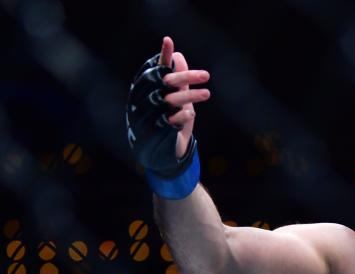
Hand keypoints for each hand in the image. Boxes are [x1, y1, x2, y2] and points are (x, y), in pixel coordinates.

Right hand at [158, 36, 210, 158]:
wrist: (159, 152)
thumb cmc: (167, 118)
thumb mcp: (175, 97)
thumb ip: (176, 79)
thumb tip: (178, 55)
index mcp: (148, 88)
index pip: (155, 69)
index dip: (162, 56)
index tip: (169, 40)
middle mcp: (147, 99)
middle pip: (165, 82)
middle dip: (185, 77)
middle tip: (206, 75)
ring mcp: (152, 114)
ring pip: (169, 100)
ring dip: (189, 96)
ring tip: (207, 93)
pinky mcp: (159, 131)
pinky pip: (169, 121)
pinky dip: (181, 116)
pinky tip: (190, 113)